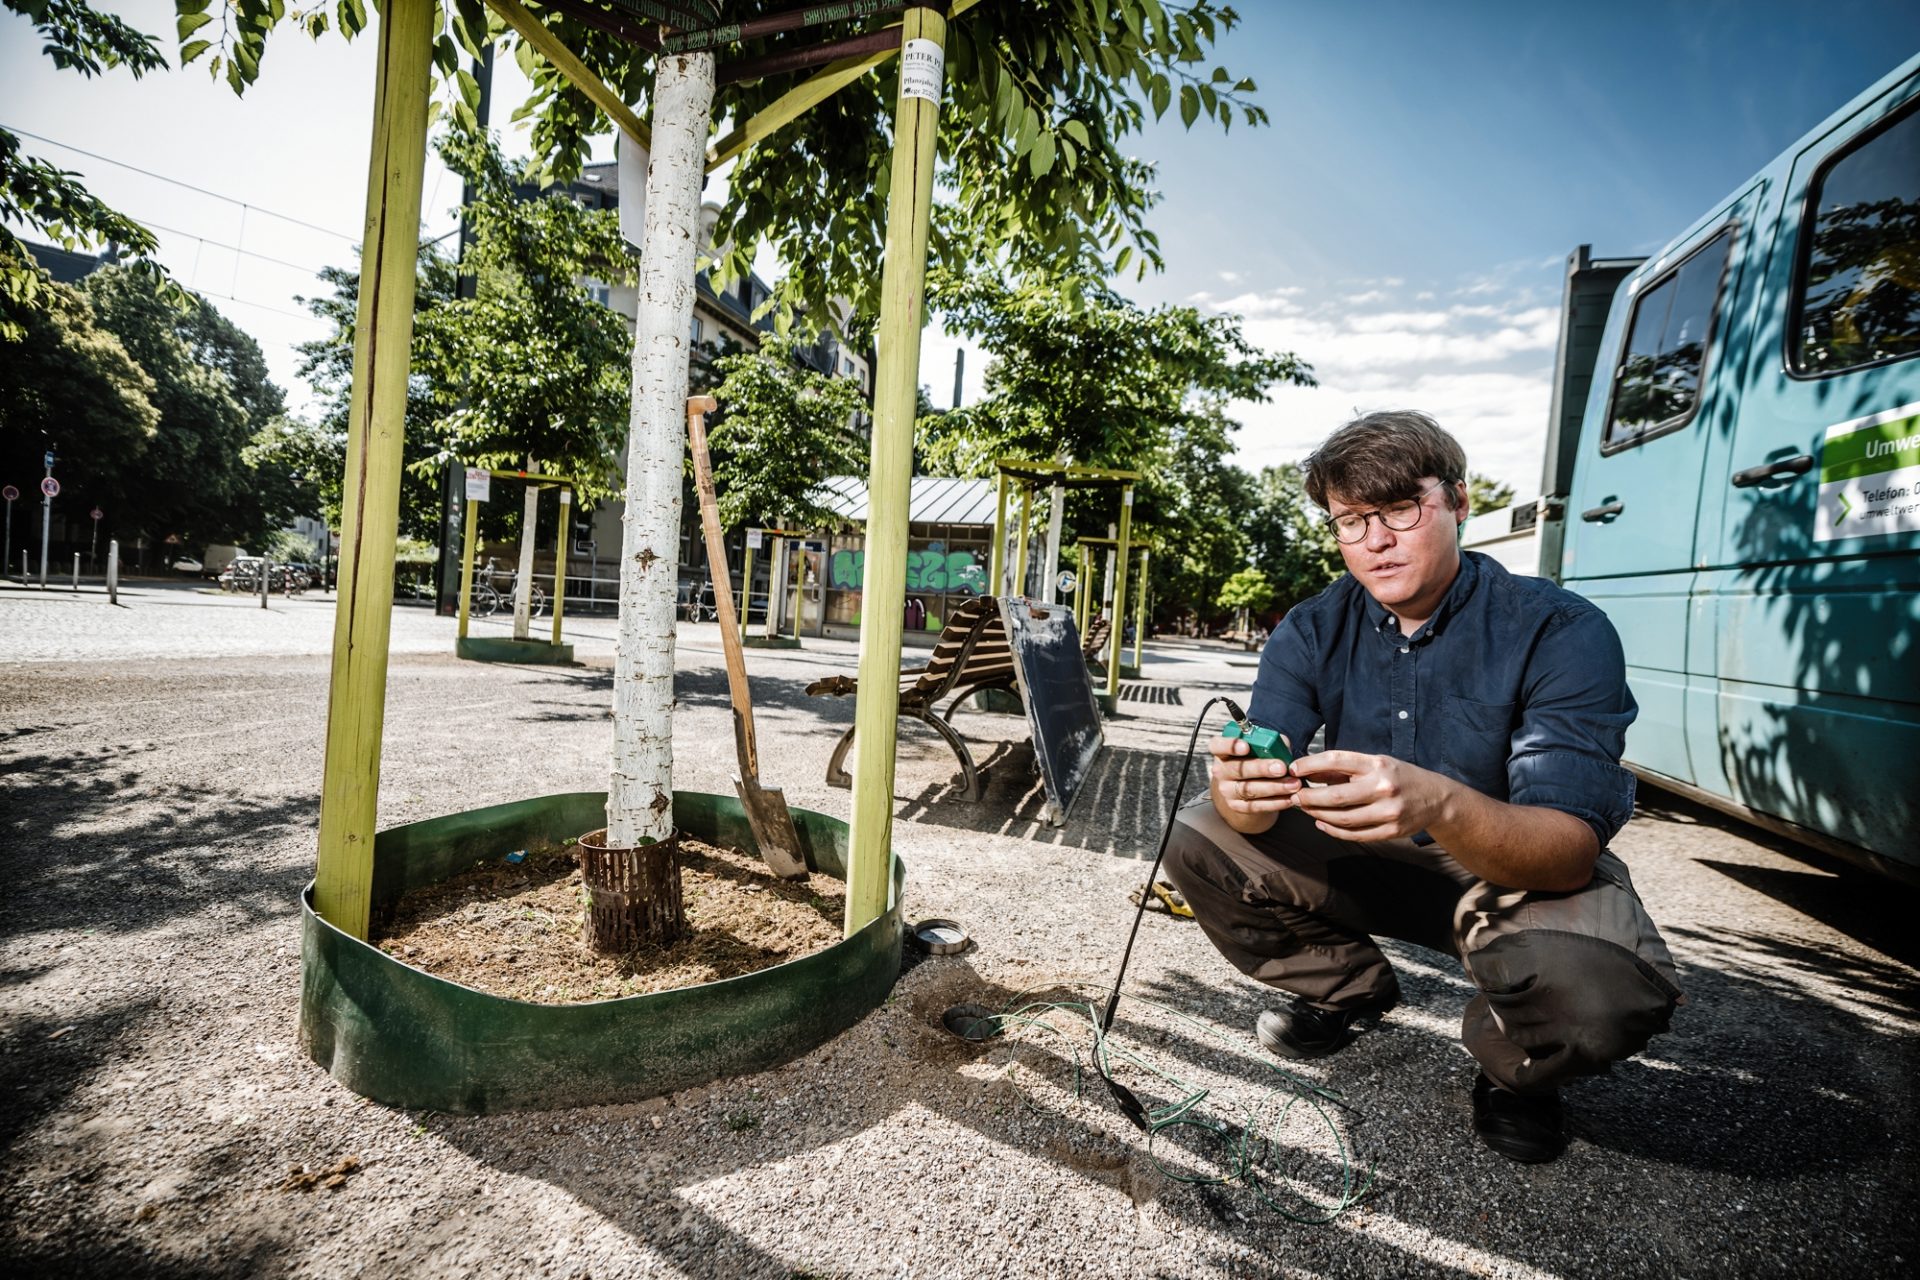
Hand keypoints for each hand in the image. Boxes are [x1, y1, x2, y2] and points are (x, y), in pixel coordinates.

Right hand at [1207, 732, 1300, 815]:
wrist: (1248, 786)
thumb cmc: (1255, 760)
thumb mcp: (1259, 748)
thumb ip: (1270, 743)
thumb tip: (1284, 745)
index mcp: (1223, 752)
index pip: (1218, 746)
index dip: (1230, 745)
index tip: (1246, 746)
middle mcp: (1221, 771)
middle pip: (1238, 769)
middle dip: (1261, 768)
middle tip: (1281, 768)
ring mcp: (1227, 790)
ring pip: (1249, 789)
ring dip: (1274, 787)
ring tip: (1293, 784)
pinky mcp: (1237, 806)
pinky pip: (1257, 805)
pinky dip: (1275, 802)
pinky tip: (1289, 798)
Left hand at [1289, 749, 1455, 841]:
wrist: (1436, 798)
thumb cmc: (1400, 777)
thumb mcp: (1375, 763)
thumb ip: (1343, 768)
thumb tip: (1308, 771)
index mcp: (1377, 764)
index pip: (1336, 760)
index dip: (1310, 764)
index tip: (1294, 768)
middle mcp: (1383, 787)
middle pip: (1335, 795)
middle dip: (1308, 798)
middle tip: (1294, 797)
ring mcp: (1388, 812)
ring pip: (1342, 818)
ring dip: (1318, 815)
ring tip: (1305, 810)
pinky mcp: (1390, 831)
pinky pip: (1355, 834)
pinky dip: (1333, 831)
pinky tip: (1322, 824)